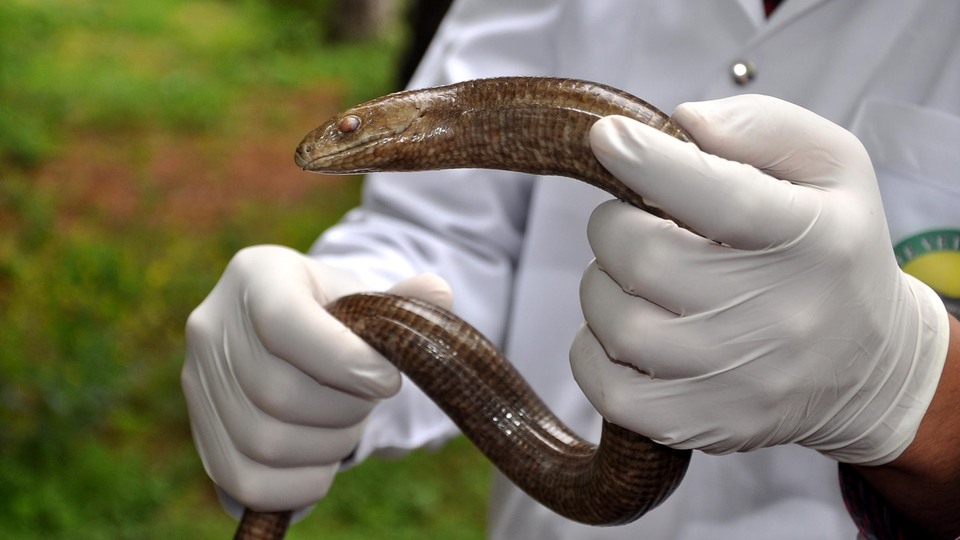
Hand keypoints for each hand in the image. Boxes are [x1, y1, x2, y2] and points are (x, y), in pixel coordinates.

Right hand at [182, 245, 451, 510]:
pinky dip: (299, 486)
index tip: (389, 380)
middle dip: (344, 409)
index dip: (345, 360)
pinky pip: (245, 482)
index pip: (284, 321)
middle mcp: (211, 326)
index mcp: (256, 275)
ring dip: (326, 447)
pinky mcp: (201, 434)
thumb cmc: (338, 316)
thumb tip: (439, 292)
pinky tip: (325, 464)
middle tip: (369, 402)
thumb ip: (401, 302)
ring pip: (264, 442)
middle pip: (277, 392)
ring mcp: (196, 383)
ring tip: (347, 426)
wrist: (293, 339)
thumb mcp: (366, 298)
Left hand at [570, 95, 948, 463]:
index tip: (605, 136)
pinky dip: (593, 350)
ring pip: (615, 320)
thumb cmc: (835, 250)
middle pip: (643, 256)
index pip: (719, 197)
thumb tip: (681, 123)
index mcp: (812, 239)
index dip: (649, 162)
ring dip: (604, 284)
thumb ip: (762, 128)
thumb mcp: (832, 167)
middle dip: (616, 225)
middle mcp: (778, 315)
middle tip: (634, 223)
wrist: (868, 365)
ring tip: (638, 278)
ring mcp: (738, 380)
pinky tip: (625, 327)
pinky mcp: (704, 424)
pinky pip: (608, 389)